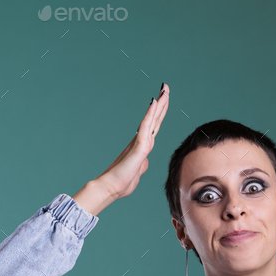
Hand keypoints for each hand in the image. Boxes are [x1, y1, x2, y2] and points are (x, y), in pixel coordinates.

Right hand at [98, 84, 169, 200]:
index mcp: (142, 146)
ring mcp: (140, 143)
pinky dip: (151, 114)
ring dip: (159, 104)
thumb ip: (142, 165)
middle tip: (165, 86)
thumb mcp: (137, 172)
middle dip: (162, 102)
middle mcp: (141, 141)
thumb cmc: (121, 183)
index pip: (154, 126)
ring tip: (164, 89)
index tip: (164, 98)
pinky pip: (146, 127)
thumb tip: (145, 161)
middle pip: (155, 119)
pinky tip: (155, 102)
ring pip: (152, 119)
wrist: (110, 188)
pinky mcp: (139, 147)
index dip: (160, 112)